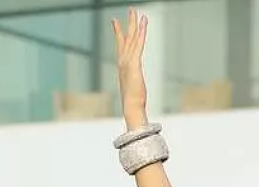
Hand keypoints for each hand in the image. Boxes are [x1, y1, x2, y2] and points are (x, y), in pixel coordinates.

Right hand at [111, 8, 149, 127]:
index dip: (118, 32)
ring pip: (133, 38)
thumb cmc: (133, 99)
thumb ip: (132, 80)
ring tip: (139, 13)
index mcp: (122, 64)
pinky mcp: (134, 63)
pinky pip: (139, 45)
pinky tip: (143, 25)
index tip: (115, 21)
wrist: (131, 105)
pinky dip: (141, 34)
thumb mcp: (132, 85)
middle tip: (131, 10)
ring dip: (136, 24)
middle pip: (126, 37)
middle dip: (129, 22)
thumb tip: (134, 83)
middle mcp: (123, 60)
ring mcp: (127, 61)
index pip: (120, 44)